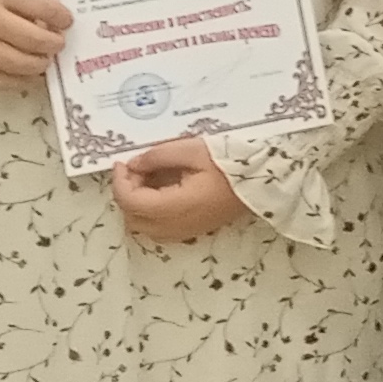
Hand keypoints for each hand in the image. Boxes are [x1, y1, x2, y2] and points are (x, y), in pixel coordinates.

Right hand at [0, 0, 69, 87]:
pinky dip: (18, 81)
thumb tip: (57, 16)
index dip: (62, 16)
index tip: (67, 21)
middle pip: (33, 39)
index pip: (42, 7)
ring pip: (18, 63)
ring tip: (45, 58)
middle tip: (58, 43)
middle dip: (54, 43)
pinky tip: (29, 76)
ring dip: (40, 64)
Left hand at [108, 136, 244, 243]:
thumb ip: (156, 156)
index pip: (129, 200)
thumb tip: (133, 164)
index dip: (119, 180)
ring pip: (144, 227)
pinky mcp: (194, 230)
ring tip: (149, 182)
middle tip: (137, 171)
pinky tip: (163, 194)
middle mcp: (176, 225)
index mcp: (174, 206)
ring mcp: (185, 231)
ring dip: (138, 206)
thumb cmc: (230, 163)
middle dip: (126, 194)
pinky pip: (159, 230)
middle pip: (132, 218)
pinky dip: (151, 214)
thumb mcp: (191, 150)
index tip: (123, 162)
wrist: (263, 180)